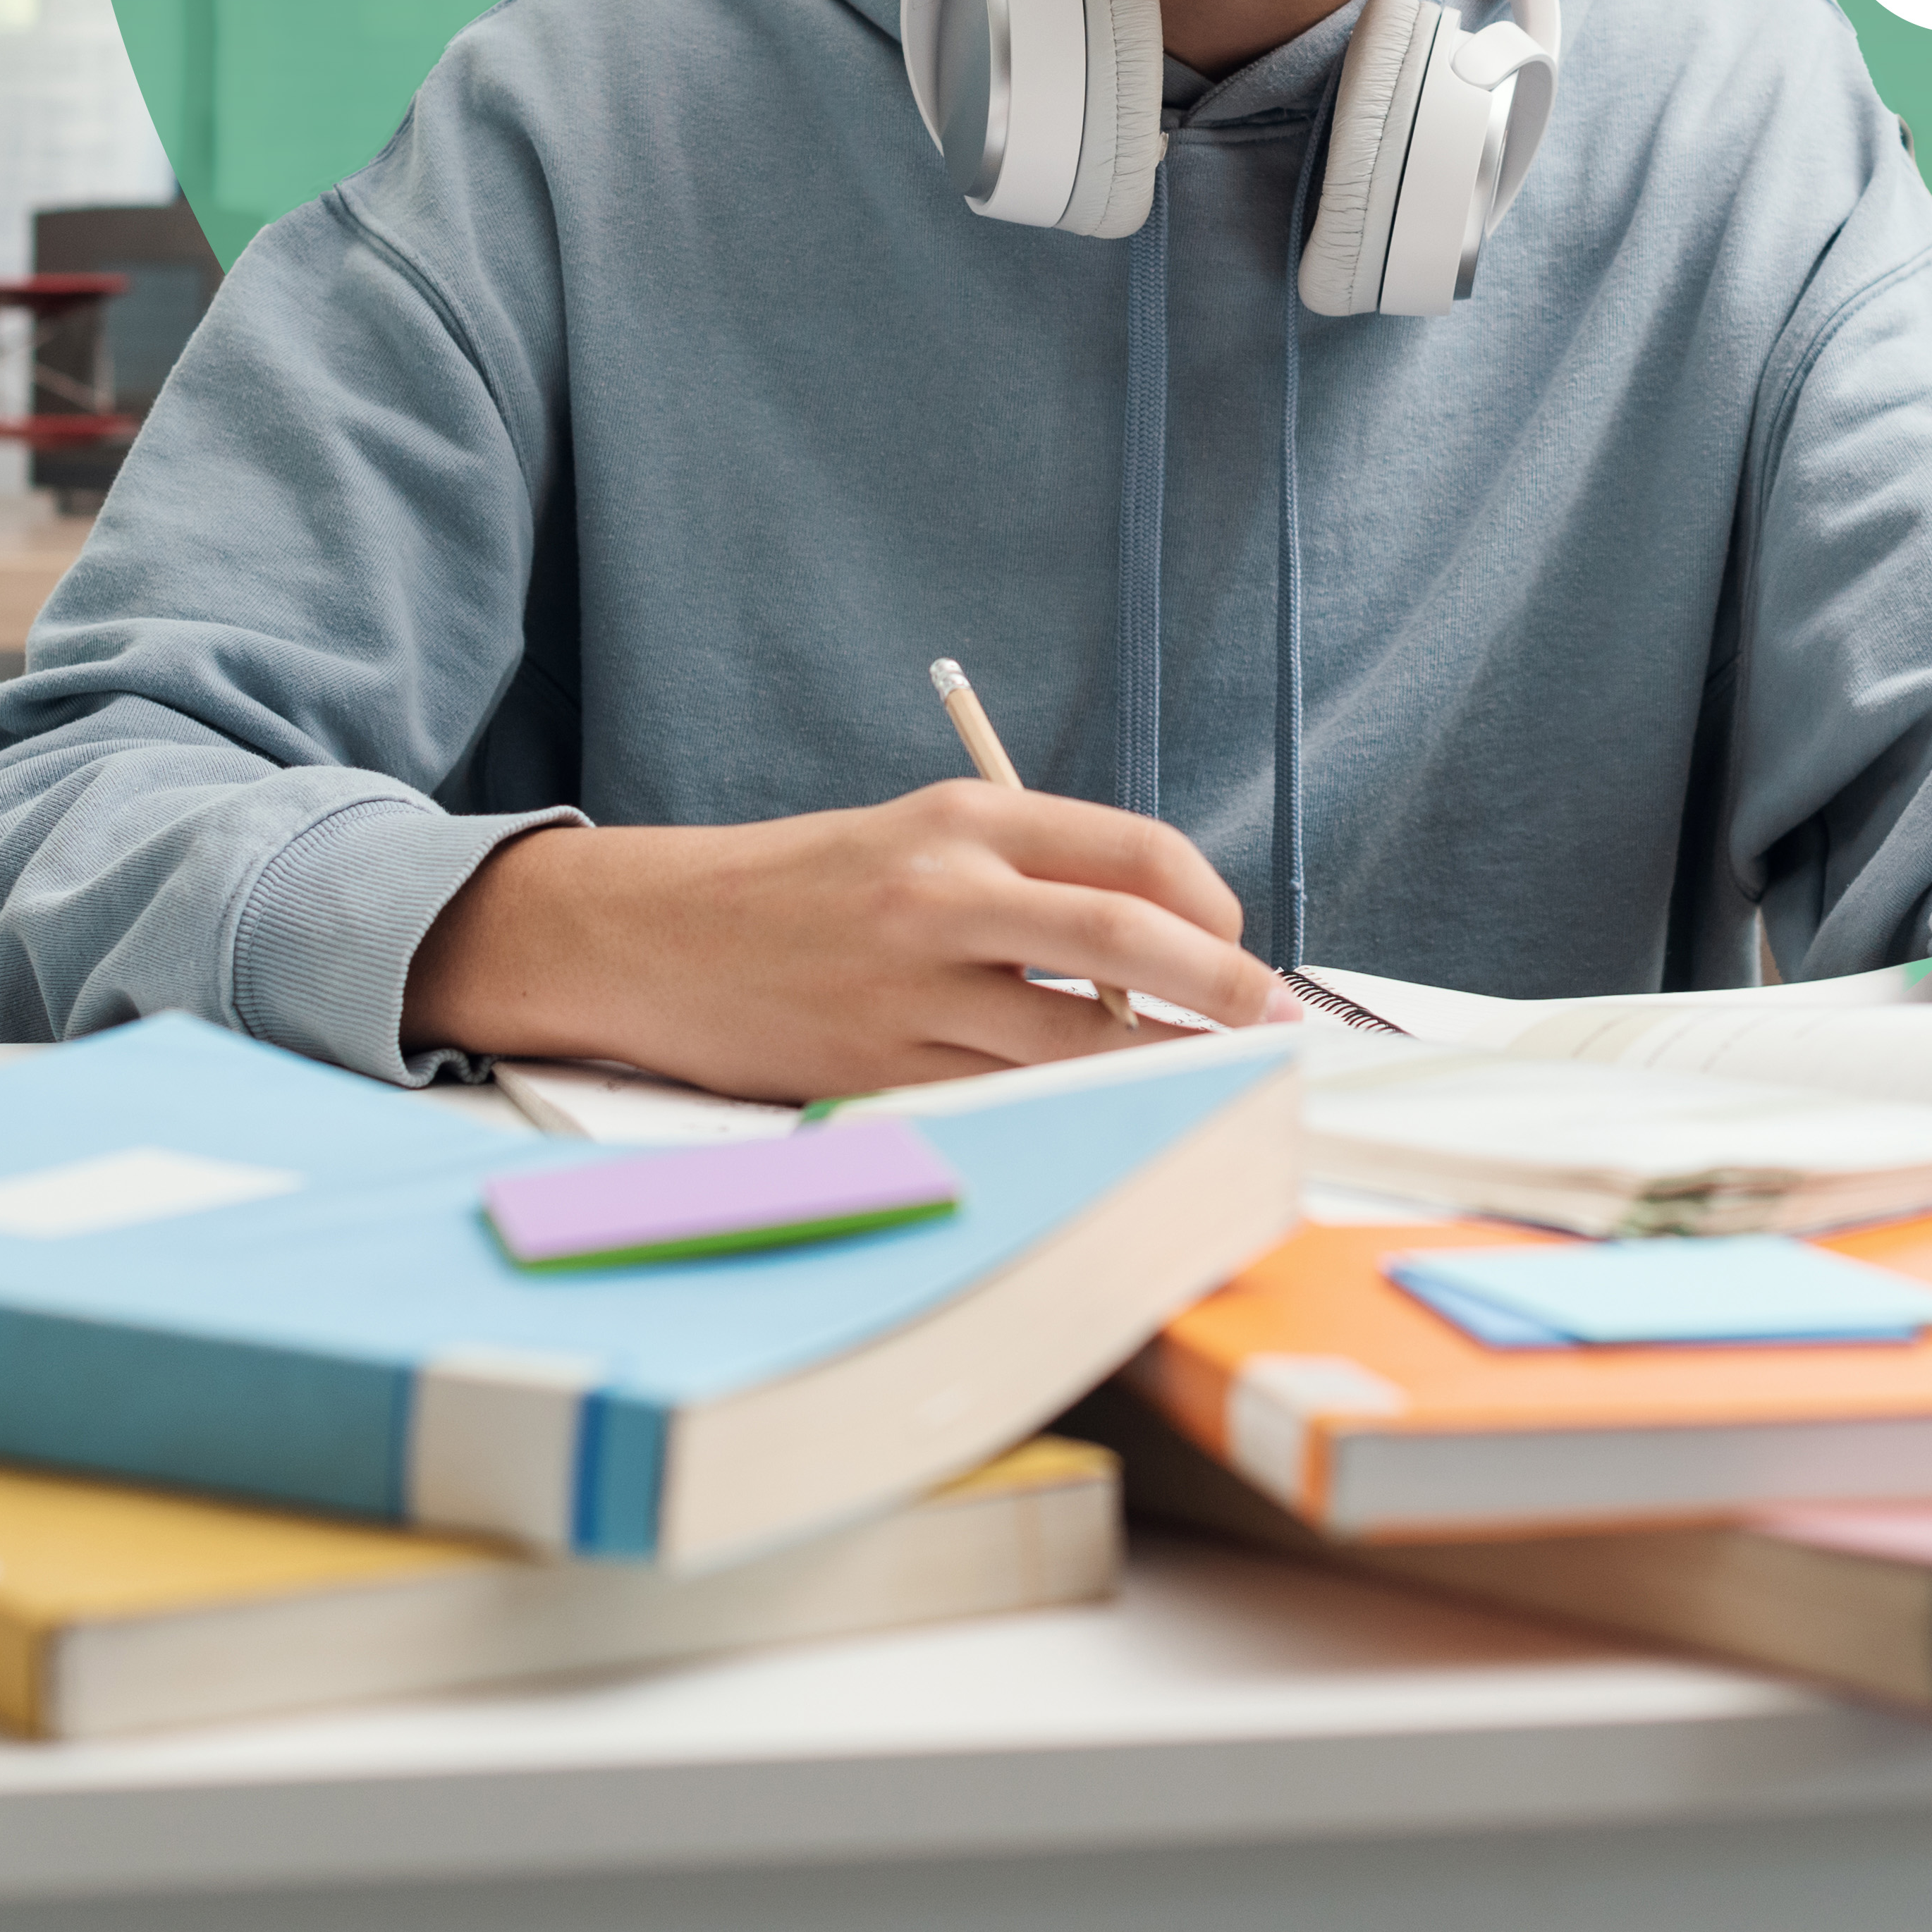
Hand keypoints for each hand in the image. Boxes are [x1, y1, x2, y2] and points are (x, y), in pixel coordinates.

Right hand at [404, 780, 1281, 1101]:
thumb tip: (1162, 941)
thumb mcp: (920, 839)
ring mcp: (911, 989)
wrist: (655, 935)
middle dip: (1226, 988)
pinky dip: (1072, 1106)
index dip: (1212, 905)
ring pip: (1080, 1043)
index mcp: (964, 819)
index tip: (1240, 947)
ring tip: (1216, 1080)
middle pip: (1130, 941)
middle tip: (1276, 1022)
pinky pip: (1008, 1097)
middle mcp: (944, 894)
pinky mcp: (881, 1070)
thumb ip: (1032, 874)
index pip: (1134, 852)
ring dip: (1166, 1067)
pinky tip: (1107, 1112)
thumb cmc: (806, 887)